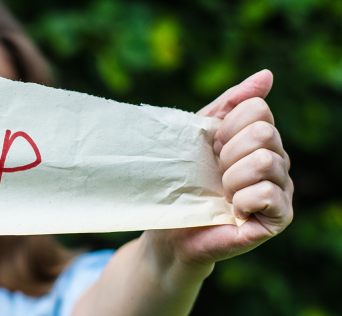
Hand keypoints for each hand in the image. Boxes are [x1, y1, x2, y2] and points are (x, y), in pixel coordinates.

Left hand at [144, 70, 293, 267]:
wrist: (169, 228)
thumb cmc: (182, 182)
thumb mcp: (198, 135)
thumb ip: (229, 104)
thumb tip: (267, 76)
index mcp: (259, 138)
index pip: (257, 109)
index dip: (224, 128)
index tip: (210, 149)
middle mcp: (277, 160)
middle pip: (264, 133)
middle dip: (227, 154)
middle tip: (215, 175)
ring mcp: (282, 189)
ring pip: (266, 162)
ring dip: (231, 179)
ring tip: (222, 194)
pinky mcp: (279, 217)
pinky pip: (268, 194)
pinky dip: (241, 200)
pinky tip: (232, 210)